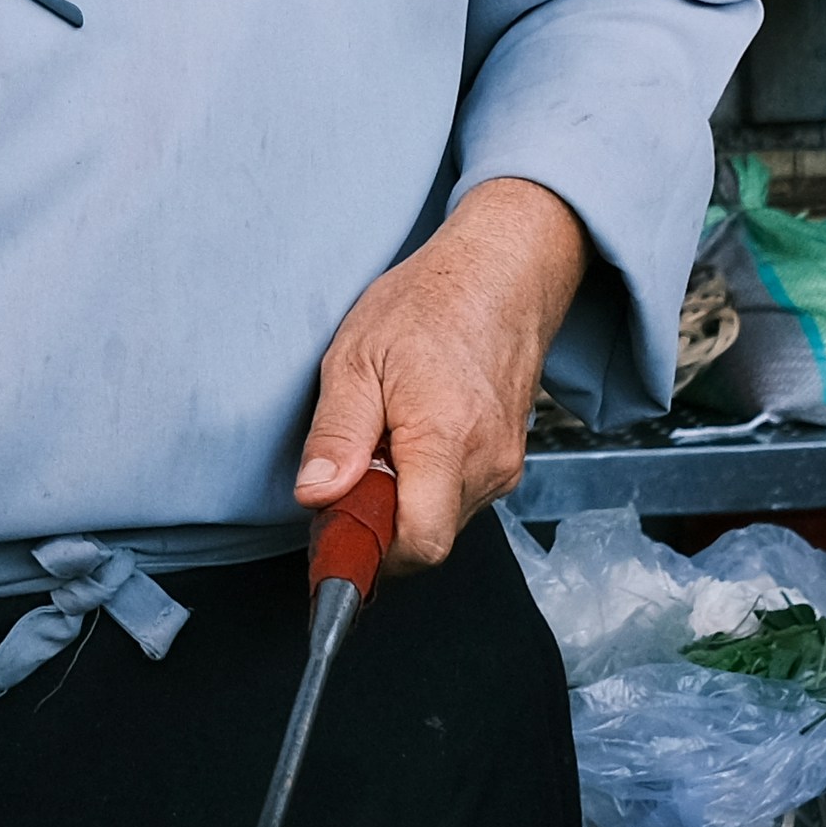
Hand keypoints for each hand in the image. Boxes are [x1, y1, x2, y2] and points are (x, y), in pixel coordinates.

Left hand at [290, 178, 591, 569]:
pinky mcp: (508, 461)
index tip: (338, 527)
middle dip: (381, 520)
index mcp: (446, 439)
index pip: (419, 543)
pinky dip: (427, 483)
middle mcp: (486, 462)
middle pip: (426, 538)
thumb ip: (337, 433)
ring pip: (442, 521)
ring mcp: (504, 465)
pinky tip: (414, 436)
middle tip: (354, 467)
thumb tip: (317, 495)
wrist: (501, 275)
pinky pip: (459, 498)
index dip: (371, 551)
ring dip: (404, 500)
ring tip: (387, 440)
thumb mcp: (356, 357)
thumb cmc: (429, 305)